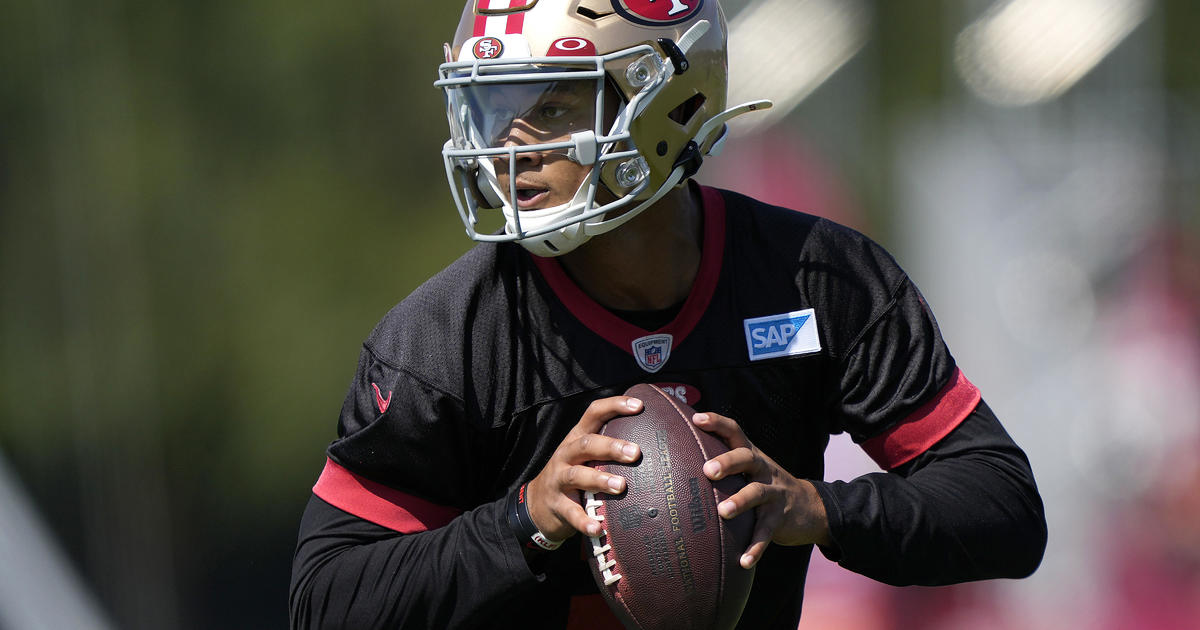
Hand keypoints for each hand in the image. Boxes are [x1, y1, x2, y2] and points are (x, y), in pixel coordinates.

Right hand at [525, 396, 643, 540]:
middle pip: (586, 444)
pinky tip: (598, 528)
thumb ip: (608, 448)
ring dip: (599, 480)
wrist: (536, 504)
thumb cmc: (573, 475)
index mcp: (576, 438)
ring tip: (621, 486)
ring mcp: (558, 480)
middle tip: (635, 453)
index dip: (614, 406)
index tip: (639, 406)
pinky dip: (584, 521)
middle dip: (611, 447)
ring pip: (577, 476)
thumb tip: (653, 442)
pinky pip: (571, 513)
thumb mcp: (585, 456)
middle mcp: (566, 455)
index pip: (593, 414)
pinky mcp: (557, 505)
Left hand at [692, 412, 831, 568]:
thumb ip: (725, 461)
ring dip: (740, 502)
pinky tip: (743, 561)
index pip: (734, 432)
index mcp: (752, 456)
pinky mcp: (780, 518)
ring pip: (757, 494)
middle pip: (746, 458)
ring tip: (723, 512)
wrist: (811, 508)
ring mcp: (774, 493)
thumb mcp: (751, 469)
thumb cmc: (766, 485)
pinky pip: (766, 532)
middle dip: (727, 462)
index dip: (717, 423)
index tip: (697, 418)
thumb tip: (679, 456)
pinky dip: (755, 547)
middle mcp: (763, 470)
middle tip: (707, 470)